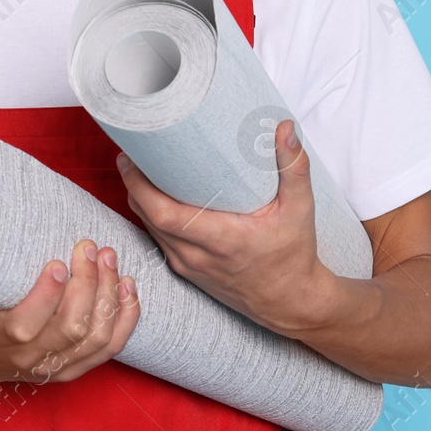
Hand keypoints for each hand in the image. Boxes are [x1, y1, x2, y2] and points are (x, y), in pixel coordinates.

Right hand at [0, 238, 139, 388]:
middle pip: (71, 327)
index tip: (58, 262)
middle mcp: (28, 357)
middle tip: (89, 248)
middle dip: (87, 283)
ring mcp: (54, 367)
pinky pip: (109, 348)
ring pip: (95, 337)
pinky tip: (128, 287)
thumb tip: (20, 216)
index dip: (47, 294)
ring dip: (109, 294)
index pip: (25, 324)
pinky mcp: (72, 369)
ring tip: (109, 259)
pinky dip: (125, 317)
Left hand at [117, 119, 341, 333]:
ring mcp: (189, 266)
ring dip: (138, 200)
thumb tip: (285, 128)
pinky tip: (152, 196)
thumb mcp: (300, 210)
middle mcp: (198, 256)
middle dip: (133, 184)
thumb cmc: (293, 255)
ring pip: (149, 229)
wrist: (289, 302)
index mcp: (222, 240)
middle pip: (148, 218)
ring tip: (137, 168)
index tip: (133, 158)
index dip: (141, 186)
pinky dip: (150, 217)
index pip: (165, 215)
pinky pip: (158, 240)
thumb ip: (294, 168)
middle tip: (130, 153)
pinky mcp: (187, 271)